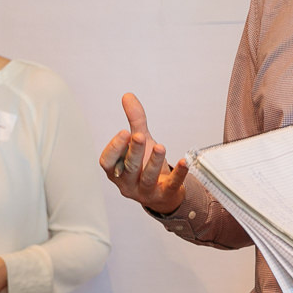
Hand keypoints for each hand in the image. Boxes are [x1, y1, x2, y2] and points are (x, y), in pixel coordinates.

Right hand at [99, 92, 189, 215]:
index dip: (114, 148)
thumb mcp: (140, 142)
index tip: (124, 132)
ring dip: (154, 162)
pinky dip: (179, 174)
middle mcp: (128, 184)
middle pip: (129, 168)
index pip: (107, 163)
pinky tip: (184, 162)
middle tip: (139, 136)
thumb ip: (134, 121)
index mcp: (116, 171)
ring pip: (148, 177)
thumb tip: (128, 96)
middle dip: (134, 151)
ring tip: (160, 146)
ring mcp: (146, 192)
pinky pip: (171, 186)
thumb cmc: (145, 166)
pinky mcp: (164, 196)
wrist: (162, 192)